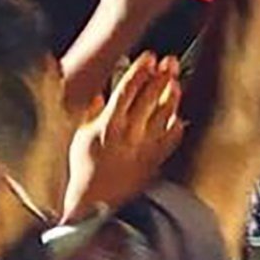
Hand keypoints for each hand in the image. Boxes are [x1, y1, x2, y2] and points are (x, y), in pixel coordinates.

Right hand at [64, 53, 184, 216]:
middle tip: (169, 61)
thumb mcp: (81, 136)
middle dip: (161, 76)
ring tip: (176, 80)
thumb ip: (91, 111)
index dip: (140, 70)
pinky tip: (178, 113)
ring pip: (164, 114)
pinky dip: (177, 123)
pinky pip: (172, 138)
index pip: (127, 89)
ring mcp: (145, 147)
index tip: (149, 56)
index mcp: (108, 124)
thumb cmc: (84, 169)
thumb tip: (99, 91)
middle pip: (150, 97)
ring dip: (172, 94)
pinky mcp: (156, 160)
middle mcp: (129, 133)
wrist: (95, 203)